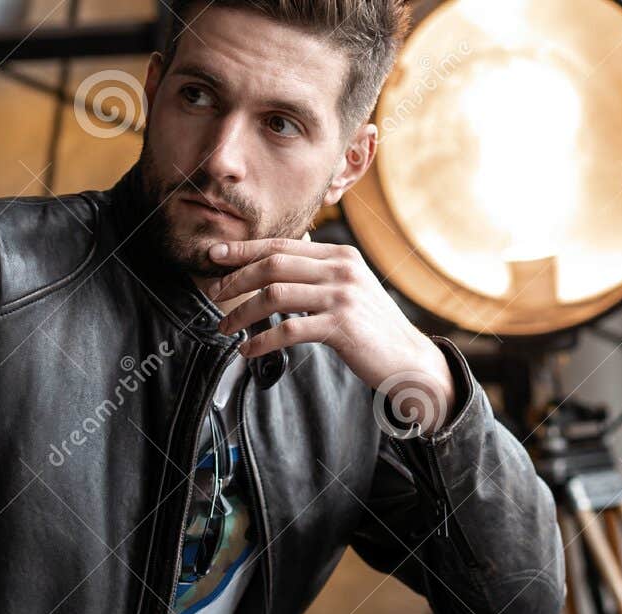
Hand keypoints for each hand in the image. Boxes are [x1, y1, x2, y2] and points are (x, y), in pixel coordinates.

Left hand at [207, 237, 455, 433]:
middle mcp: (341, 269)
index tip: (215, 256)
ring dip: (242, 313)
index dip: (244, 249)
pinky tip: (248, 351)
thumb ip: (318, 276)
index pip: (282, 244)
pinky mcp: (341, 325)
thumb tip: (274, 270)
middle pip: (273, 264)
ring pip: (274, 295)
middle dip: (236, 279)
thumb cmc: (371, 329)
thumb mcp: (349, 290)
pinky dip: (261, 341)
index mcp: (340, 255)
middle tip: (214, 294)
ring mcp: (342, 296)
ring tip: (225, 328)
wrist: (408, 360)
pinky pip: (288, 329)